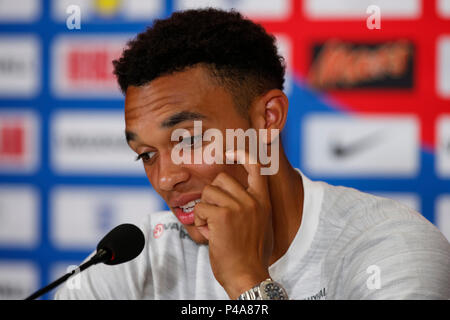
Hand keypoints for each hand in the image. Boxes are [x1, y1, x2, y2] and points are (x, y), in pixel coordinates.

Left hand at [194, 150, 273, 298]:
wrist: (247, 275)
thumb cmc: (251, 253)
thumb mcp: (262, 224)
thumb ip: (255, 206)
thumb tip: (244, 192)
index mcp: (263, 201)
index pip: (256, 166)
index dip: (241, 154)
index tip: (229, 152)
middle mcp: (252, 200)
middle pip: (222, 178)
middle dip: (213, 193)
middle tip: (214, 212)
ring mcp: (238, 207)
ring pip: (208, 192)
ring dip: (205, 209)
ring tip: (212, 226)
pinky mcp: (222, 216)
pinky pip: (201, 208)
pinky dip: (200, 221)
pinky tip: (209, 233)